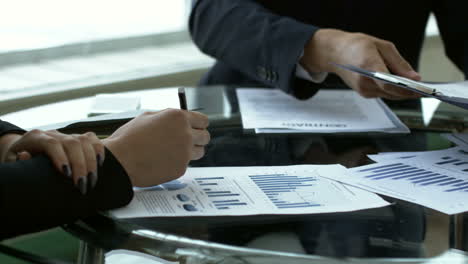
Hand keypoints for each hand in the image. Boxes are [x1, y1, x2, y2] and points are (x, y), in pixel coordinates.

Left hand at [0, 130, 104, 193]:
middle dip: (80, 165)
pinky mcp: (77, 137)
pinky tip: (100, 164)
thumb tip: (25, 156)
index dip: (61, 157)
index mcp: (35, 138)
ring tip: (92, 181)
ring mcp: (66, 135)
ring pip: (85, 141)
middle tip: (82, 186)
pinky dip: (99, 150)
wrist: (23, 150)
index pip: (52, 143)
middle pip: (73, 143)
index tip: (67, 175)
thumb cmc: (18, 161)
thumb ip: (18, 161)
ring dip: (91, 162)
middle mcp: (53, 134)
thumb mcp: (12, 163)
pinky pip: (92, 139)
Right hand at [103, 109, 209, 186]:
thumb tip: (179, 118)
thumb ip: (167, 117)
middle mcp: (186, 134)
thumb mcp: (148, 117)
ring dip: (190, 151)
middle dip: (198, 138)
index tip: (197, 128)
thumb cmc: (129, 138)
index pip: (203, 120)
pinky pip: (185, 164)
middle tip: (187, 140)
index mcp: (178, 118)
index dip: (199, 124)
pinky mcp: (181, 169)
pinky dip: (176, 163)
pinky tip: (161, 161)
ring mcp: (185, 153)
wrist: (120, 161)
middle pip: (205, 137)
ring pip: (199, 152)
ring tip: (172, 151)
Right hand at [300, 29, 421, 99]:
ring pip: (390, 95)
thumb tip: (415, 78)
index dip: (407, 88)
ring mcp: (363, 89)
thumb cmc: (357, 46)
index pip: (389, 83)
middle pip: (392, 92)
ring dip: (403, 93)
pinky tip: (403, 87)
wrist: (336, 53)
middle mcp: (364, 81)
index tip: (422, 89)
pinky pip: (384, 94)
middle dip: (410, 92)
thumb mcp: (382, 46)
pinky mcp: (364, 93)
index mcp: (368, 65)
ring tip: (418, 89)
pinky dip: (394, 92)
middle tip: (426, 91)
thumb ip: (399, 63)